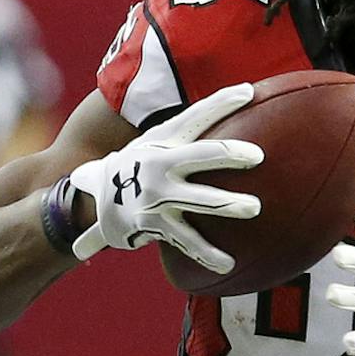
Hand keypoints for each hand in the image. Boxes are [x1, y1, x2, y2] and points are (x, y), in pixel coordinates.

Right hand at [66, 83, 264, 271]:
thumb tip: (241, 109)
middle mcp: (160, 165)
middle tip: (257, 157)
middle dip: (229, 155)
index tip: (248, 92)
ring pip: (200, 200)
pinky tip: (228, 263)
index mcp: (165, 140)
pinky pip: (187, 241)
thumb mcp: (156, 141)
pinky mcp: (155, 225)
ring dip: (227, 204)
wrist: (97, 200)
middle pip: (201, 155)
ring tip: (255, 207)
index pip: (197, 116)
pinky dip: (207, 254)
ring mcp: (158, 196)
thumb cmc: (141, 165)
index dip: (221, 102)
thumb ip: (190, 132)